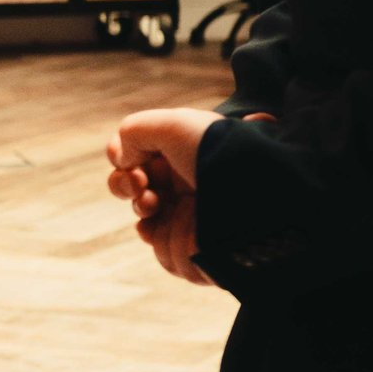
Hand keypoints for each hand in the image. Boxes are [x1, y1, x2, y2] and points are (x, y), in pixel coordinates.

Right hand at [104, 108, 233, 285]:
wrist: (249, 195)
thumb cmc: (214, 153)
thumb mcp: (173, 125)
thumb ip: (135, 133)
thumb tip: (123, 159)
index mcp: (190, 150)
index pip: (143, 153)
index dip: (123, 154)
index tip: (126, 157)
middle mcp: (190, 180)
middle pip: (134, 184)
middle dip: (125, 182)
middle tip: (138, 183)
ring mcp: (191, 213)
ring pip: (144, 212)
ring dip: (140, 204)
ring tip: (151, 202)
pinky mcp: (194, 246)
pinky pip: (160, 246)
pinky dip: (152, 233)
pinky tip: (155, 225)